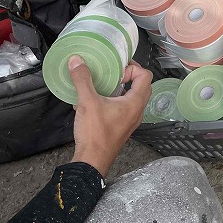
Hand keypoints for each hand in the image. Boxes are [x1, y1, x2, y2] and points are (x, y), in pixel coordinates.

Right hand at [69, 56, 151, 176]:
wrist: (92, 161)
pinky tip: (91, 102)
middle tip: (113, 73)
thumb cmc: (95, 135)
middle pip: (141, 86)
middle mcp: (136, 111)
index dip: (133, 68)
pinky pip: (121, 109)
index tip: (117, 69)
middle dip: (127, 76)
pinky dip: (111, 101)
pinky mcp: (120, 127)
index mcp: (135, 102)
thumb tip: (77, 61)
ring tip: (102, 85)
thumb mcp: (87, 102)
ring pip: (130, 98)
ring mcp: (129, 121)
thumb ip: (82, 79)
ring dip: (119, 89)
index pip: (146, 75)